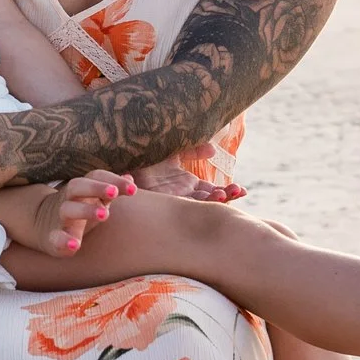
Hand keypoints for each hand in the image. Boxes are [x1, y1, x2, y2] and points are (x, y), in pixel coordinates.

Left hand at [128, 158, 243, 203]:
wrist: (119, 156)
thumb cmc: (144, 154)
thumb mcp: (173, 149)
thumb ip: (192, 149)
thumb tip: (213, 150)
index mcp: (187, 184)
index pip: (212, 191)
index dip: (228, 192)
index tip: (241, 190)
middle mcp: (181, 195)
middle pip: (209, 202)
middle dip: (225, 197)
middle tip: (237, 191)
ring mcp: (171, 202)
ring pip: (197, 207)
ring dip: (211, 202)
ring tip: (222, 194)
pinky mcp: (158, 204)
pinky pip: (177, 210)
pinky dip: (191, 207)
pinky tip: (202, 200)